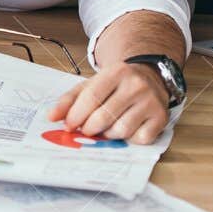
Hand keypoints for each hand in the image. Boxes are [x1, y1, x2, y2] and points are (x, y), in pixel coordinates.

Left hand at [46, 59, 170, 144]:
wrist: (149, 76)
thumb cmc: (116, 84)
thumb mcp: (92, 84)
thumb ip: (70, 99)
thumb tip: (52, 117)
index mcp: (116, 72)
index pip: (91, 97)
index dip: (76, 115)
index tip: (68, 126)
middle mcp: (136, 85)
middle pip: (104, 116)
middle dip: (89, 128)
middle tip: (86, 130)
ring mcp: (151, 101)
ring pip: (121, 130)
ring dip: (108, 135)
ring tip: (107, 127)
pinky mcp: (161, 117)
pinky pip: (139, 139)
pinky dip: (129, 139)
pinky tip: (127, 128)